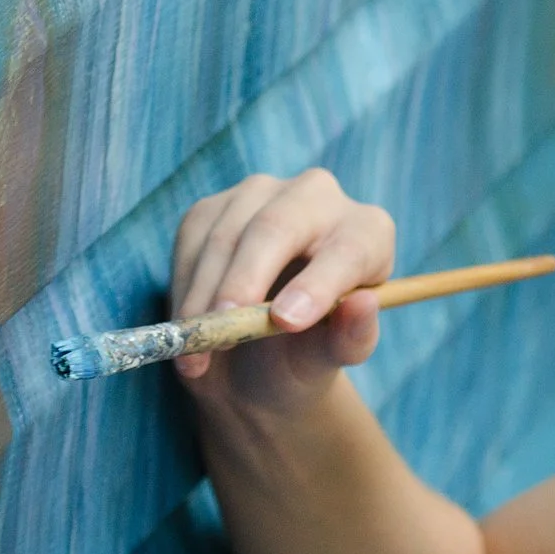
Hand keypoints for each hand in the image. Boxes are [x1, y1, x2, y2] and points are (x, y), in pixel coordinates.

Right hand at [168, 168, 395, 414]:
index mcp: (367, 231)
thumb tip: (363, 305)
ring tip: (198, 354)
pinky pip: (192, 243)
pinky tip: (189, 329)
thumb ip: (352, 336)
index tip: (287, 323)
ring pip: (226, 236)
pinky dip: (186, 291)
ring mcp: (261, 194)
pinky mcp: (213, 207)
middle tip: (224, 329)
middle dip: (246, 280)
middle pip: (278, 226)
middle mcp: (318, 197)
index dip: (318, 284)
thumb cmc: (307, 354)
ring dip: (205, 297)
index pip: (348, 250)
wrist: (255, 359)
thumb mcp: (332, 356)